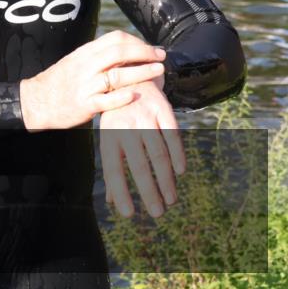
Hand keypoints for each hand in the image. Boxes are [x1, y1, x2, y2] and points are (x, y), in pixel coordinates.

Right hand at [20, 30, 166, 130]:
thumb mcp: (75, 62)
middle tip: (161, 57)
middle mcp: (85, 66)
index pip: (115, 38)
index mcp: (84, 53)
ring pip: (117, 75)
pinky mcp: (84, 104)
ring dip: (141, 72)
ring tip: (159, 72)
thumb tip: (123, 51)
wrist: (35, 101)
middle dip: (145, 53)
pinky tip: (136, 95)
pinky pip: (107, 100)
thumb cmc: (58, 82)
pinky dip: (123, 97)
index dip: (137, 42)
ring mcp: (84, 85)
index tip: (151, 49)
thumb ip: (96, 57)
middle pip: (119, 52)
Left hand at [100, 76, 184, 217]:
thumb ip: (112, 169)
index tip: (128, 214)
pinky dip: (177, 154)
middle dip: (148, 191)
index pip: (112, 167)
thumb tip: (112, 201)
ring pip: (157, 152)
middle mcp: (124, 125)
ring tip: (171, 200)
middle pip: (138, 164)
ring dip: (166, 178)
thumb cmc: (117, 114)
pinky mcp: (162, 108)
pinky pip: (172, 134)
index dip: (120, 191)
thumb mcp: (109, 136)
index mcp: (108, 134)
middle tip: (157, 214)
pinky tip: (181, 171)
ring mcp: (144, 116)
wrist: (129, 73)